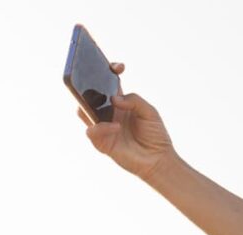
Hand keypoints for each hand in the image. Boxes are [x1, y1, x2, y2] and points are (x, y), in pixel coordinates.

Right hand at [78, 62, 179, 180]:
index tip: (118, 67)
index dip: (109, 70)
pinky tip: (116, 127)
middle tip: (92, 76)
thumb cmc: (155, 134)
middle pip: (89, 94)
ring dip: (89, 105)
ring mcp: (103, 126)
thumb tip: (114, 98)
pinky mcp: (102, 142)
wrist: (158, 159)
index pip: (108, 82)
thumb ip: (134, 100)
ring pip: (84, 111)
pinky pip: (93, 131)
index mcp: (119, 101)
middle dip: (86, 83)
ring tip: (103, 102)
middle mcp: (108, 112)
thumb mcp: (150, 112)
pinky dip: (102, 128)